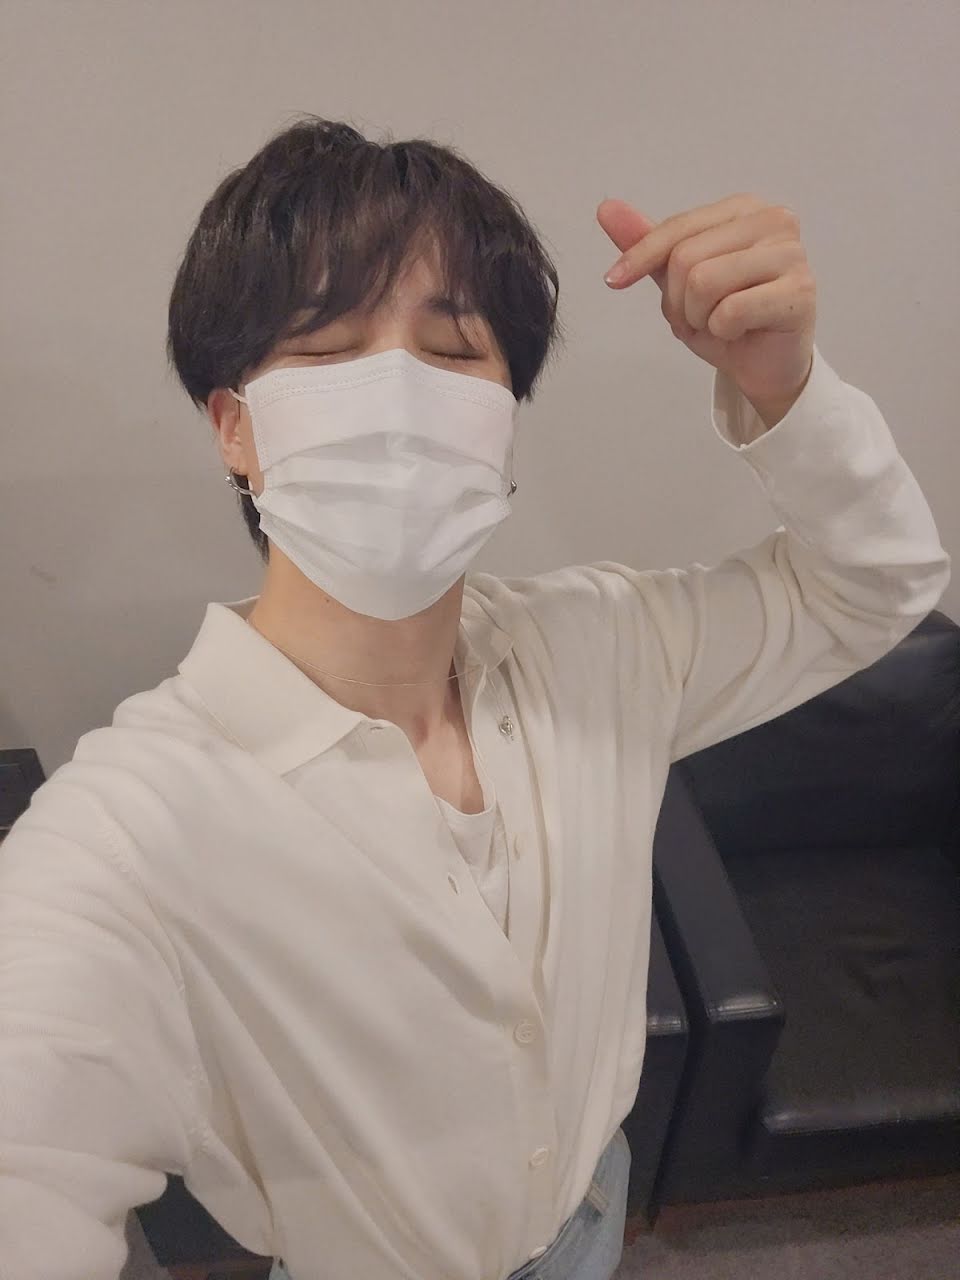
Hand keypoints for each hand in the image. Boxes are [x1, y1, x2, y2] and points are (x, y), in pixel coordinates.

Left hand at [597, 193, 815, 413]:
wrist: (764, 366)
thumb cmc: (727, 319)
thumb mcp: (678, 281)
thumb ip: (648, 244)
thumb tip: (607, 208)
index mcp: (743, 209)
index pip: (677, 228)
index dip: (640, 257)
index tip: (614, 280)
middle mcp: (773, 221)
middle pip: (687, 258)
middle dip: (677, 301)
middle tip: (695, 319)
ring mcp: (792, 254)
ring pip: (704, 282)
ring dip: (698, 318)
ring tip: (717, 324)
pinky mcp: (800, 291)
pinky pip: (731, 311)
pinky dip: (722, 332)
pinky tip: (739, 332)